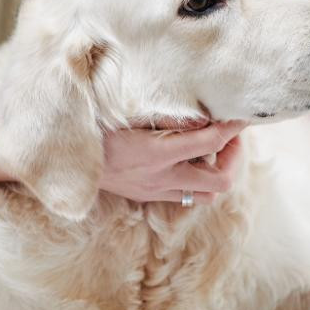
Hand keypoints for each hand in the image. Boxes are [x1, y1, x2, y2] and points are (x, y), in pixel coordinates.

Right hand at [98, 120, 245, 204]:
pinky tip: (188, 161)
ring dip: (217, 172)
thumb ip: (171, 116)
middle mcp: (162, 177)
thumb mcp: (132, 113)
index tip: (242, 117)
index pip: (211, 142)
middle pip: (220, 180)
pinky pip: (185, 196)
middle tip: (230, 136)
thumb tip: (205, 116)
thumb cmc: (96, 126)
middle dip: (234, 157)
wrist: (66, 158)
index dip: (232, 129)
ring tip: (212, 150)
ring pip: (206, 195)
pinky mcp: (147, 196)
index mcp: (158, 152)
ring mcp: (155, 191)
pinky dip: (196, 179)